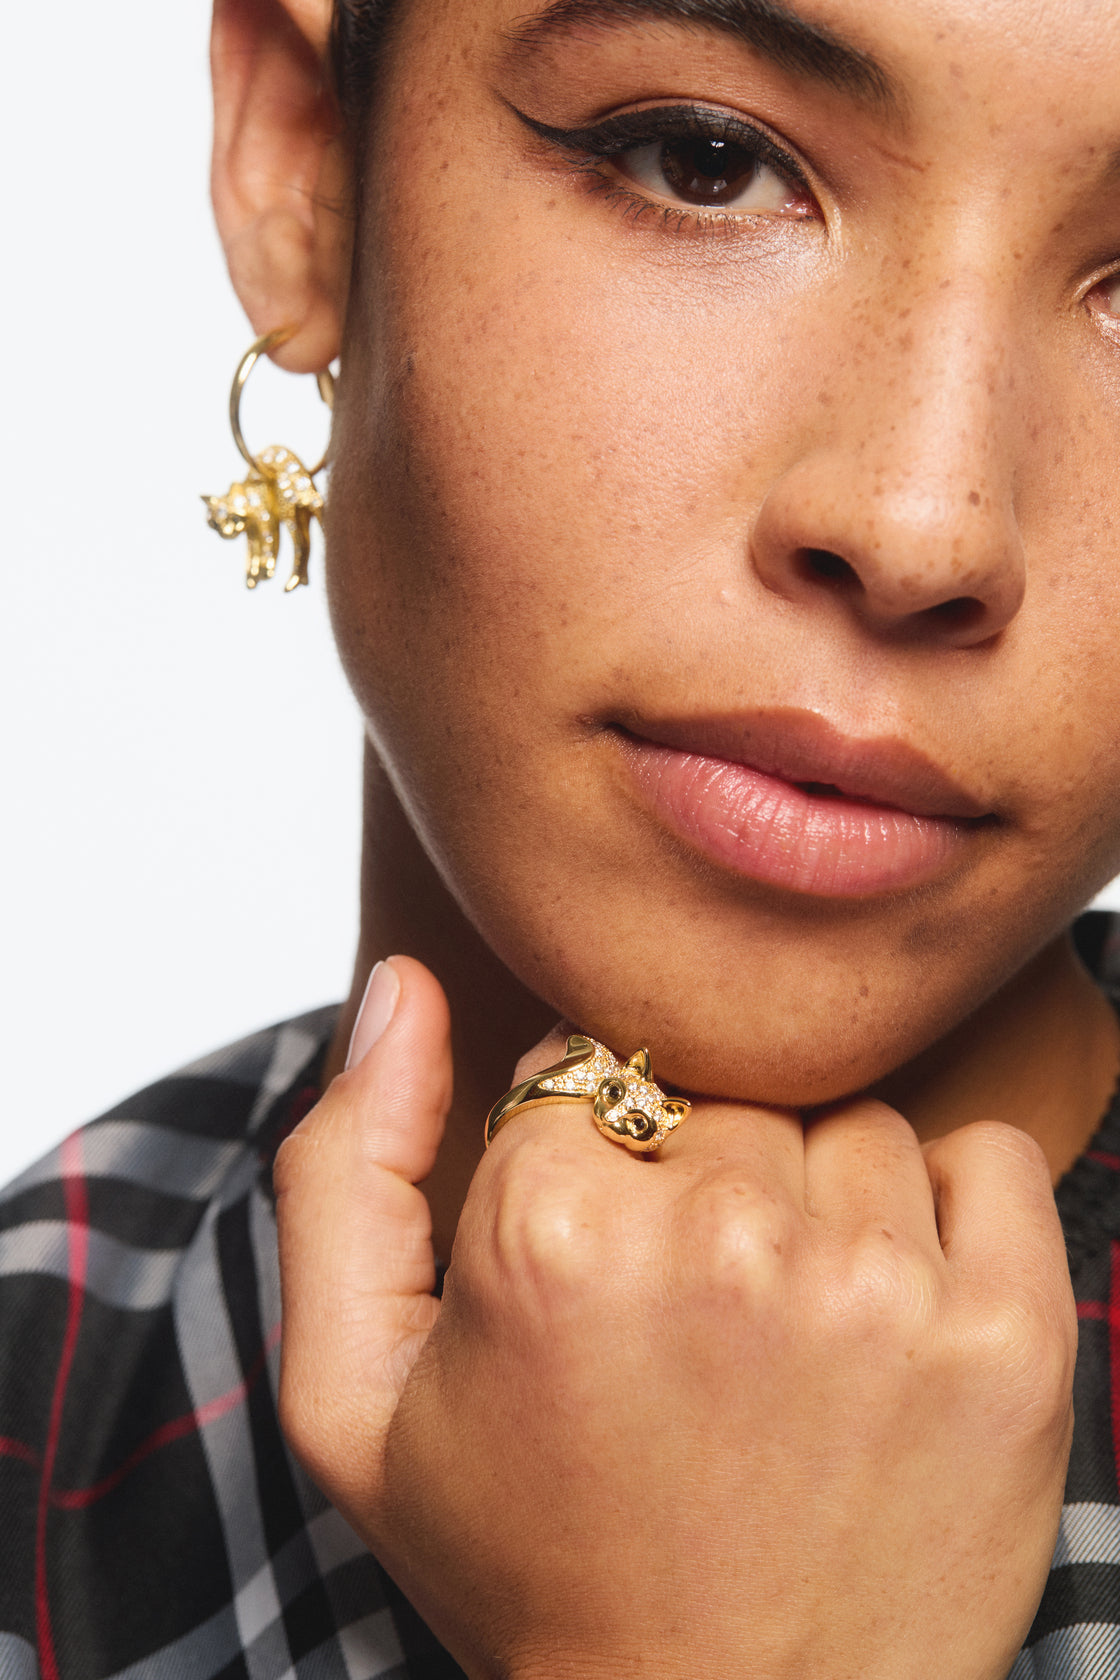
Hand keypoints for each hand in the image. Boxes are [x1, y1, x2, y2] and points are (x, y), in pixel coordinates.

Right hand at [276, 956, 1075, 1679]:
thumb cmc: (534, 1562)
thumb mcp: (355, 1398)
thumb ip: (345, 1169)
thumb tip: (402, 986)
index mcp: (551, 1236)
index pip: (580, 1071)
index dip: (586, 1163)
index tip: (599, 1265)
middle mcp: (722, 1240)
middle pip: (719, 1093)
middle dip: (699, 1175)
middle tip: (688, 1321)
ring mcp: (876, 1288)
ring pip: (846, 1123)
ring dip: (820, 1200)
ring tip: (782, 1338)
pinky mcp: (1006, 1336)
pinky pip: (986, 1158)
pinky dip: (950, 1207)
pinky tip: (890, 1310)